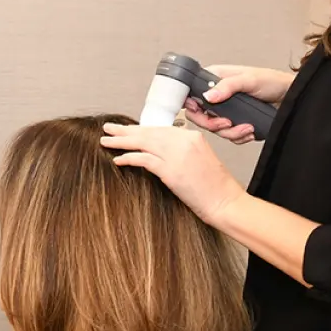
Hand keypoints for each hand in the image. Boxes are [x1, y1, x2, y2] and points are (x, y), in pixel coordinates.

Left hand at [99, 124, 246, 224]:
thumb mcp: (199, 160)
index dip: (139, 129)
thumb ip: (180, 152)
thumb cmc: (214, 187)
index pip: (159, 129)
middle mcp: (184, 141)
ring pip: (143, 142)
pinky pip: (144, 159)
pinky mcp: (171, 170)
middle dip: (125, 130)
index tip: (125, 130)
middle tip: (108, 129)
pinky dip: (129, 158)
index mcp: (192, 136)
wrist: (225, 201)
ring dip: (121, 141)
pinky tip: (118, 159)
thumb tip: (157, 152)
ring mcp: (177, 155)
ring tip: (105, 141)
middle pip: (148, 132)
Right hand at [184, 65, 293, 144]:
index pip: (191, 93)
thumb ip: (228, 86)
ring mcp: (225, 110)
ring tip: (246, 128)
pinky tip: (249, 130)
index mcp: (215, 79)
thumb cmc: (274, 82)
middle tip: (226, 123)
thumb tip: (208, 95)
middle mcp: (217, 95)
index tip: (200, 112)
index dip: (191, 105)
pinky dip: (239, 136)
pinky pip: (227, 135)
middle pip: (199, 115)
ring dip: (230, 132)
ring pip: (214, 128)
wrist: (291, 97)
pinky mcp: (234, 122)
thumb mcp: (250, 79)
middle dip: (212, 124)